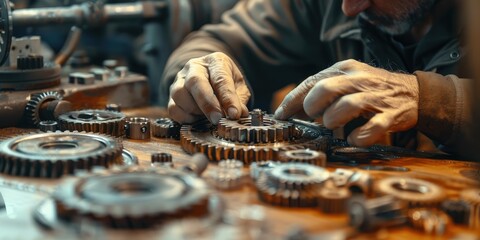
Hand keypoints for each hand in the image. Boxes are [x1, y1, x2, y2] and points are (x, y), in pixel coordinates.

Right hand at [168, 52, 250, 123]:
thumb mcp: (239, 87)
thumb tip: (239, 114)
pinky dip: (185, 118)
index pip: (220, 78)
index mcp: (215, 61)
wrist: (209, 79)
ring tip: (208, 117)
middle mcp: (194, 67)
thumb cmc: (226, 83)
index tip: (234, 114)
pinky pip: (173, 108)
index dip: (228, 98)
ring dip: (195, 110)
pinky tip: (197, 119)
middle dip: (207, 103)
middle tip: (217, 119)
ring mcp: (179, 80)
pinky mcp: (171, 95)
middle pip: (195, 81)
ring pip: (180, 94)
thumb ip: (239, 100)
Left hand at [274, 59, 418, 146]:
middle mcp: (359, 80)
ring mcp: (376, 98)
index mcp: (345, 69)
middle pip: (325, 88)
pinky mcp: (390, 116)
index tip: (281, 115)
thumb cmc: (372, 90)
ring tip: (332, 125)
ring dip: (332, 120)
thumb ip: (322, 93)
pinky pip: (371, 128)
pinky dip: (358, 137)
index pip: (311, 81)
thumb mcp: (347, 83)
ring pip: (346, 106)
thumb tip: (292, 109)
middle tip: (314, 116)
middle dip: (312, 106)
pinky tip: (352, 138)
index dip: (292, 100)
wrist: (415, 93)